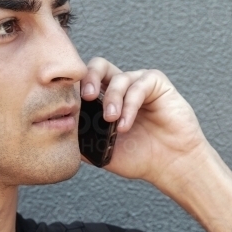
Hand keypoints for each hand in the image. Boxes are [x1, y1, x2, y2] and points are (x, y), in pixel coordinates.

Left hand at [79, 57, 212, 188]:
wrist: (170, 165)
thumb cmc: (139, 158)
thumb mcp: (102, 151)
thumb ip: (82, 139)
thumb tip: (61, 128)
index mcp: (105, 99)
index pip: (85, 82)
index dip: (75, 88)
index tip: (69, 105)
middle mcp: (121, 87)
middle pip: (99, 66)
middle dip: (89, 77)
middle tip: (87, 97)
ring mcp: (139, 83)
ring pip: (118, 78)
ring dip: (112, 99)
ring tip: (111, 121)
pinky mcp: (157, 84)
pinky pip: (139, 85)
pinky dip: (129, 104)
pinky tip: (126, 124)